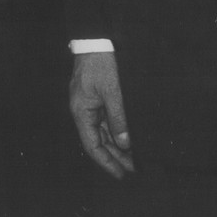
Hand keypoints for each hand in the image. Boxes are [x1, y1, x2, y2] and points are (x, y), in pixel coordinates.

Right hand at [69, 51, 134, 178]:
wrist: (94, 42)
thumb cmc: (100, 64)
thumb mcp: (113, 91)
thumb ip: (119, 118)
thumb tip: (125, 143)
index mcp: (82, 112)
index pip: (92, 145)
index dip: (107, 162)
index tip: (121, 174)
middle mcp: (83, 112)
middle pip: (97, 142)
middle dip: (114, 157)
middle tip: (134, 170)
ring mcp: (88, 106)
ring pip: (101, 133)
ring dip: (116, 147)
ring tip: (133, 159)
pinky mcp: (95, 100)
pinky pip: (104, 123)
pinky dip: (115, 133)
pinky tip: (127, 140)